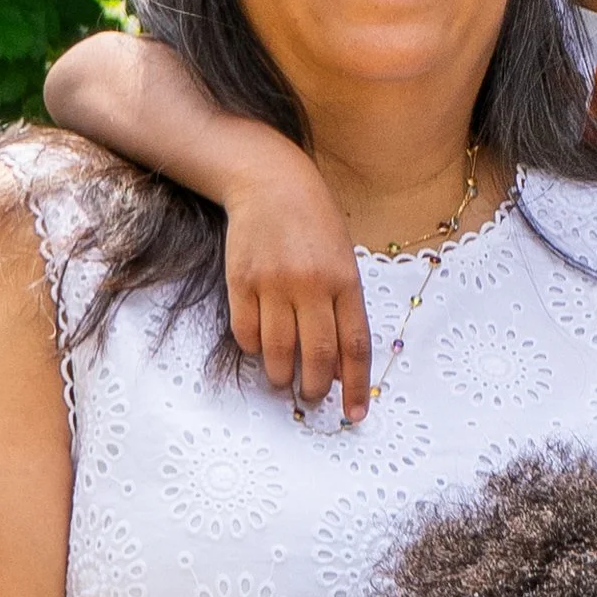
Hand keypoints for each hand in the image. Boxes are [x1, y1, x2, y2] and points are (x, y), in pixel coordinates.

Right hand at [223, 143, 372, 418]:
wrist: (270, 181)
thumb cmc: (314, 225)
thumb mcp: (343, 260)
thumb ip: (344, 310)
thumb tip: (338, 368)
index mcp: (345, 280)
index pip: (354, 347)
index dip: (356, 386)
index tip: (355, 414)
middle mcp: (311, 284)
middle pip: (315, 357)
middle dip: (314, 390)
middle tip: (311, 398)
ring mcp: (274, 283)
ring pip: (277, 352)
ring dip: (281, 377)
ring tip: (283, 380)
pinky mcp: (241, 281)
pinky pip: (246, 333)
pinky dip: (253, 349)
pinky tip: (260, 348)